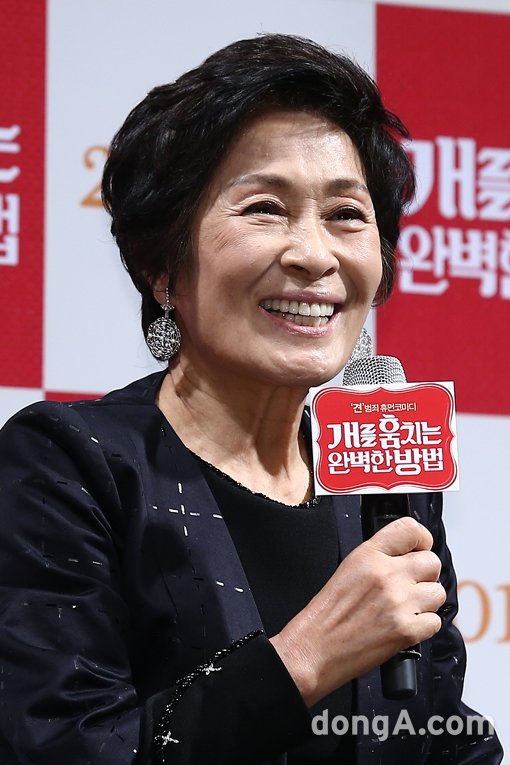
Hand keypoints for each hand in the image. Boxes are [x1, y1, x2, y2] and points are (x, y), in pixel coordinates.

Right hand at [270, 516, 445, 706]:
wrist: (314, 649)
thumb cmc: (327, 614)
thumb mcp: (348, 569)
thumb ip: (379, 558)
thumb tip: (408, 556)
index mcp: (368, 555)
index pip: (411, 530)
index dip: (422, 540)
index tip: (421, 549)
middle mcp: (386, 575)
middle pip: (432, 562)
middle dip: (426, 575)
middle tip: (411, 585)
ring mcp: (398, 602)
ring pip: (438, 593)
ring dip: (426, 602)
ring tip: (406, 608)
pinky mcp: (406, 630)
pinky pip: (435, 622)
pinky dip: (423, 626)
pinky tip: (404, 626)